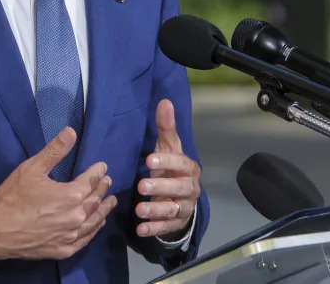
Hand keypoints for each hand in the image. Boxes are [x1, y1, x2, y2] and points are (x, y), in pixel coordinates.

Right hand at [0, 127, 117, 260]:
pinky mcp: (63, 250)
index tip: (102, 167)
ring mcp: (70, 236)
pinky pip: (85, 239)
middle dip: (102, 189)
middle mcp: (76, 217)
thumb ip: (54, 150)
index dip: (98, 172)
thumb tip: (71, 131)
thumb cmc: (13, 196)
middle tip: (107, 182)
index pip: (91, 181)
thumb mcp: (32, 168)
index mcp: (71, 195)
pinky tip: (96, 225)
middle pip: (95, 201)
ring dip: (103, 210)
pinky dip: (93, 230)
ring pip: (94, 221)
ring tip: (109, 202)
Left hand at [135, 99, 200, 240]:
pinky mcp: (177, 222)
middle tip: (141, 186)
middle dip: (161, 187)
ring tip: (139, 210)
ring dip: (156, 210)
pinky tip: (141, 229)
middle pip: (179, 188)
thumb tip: (165, 101)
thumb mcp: (168, 147)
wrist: (179, 195)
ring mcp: (185, 206)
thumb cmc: (170, 167)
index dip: (167, 162)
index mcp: (189, 167)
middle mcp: (190, 187)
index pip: (181, 163)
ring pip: (174, 209)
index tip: (149, 160)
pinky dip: (154, 228)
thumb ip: (166, 127)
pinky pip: (167, 226)